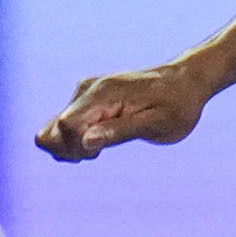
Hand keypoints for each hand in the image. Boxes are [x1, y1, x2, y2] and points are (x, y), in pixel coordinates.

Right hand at [34, 60, 208, 162]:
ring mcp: (84, 95)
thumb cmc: (177, 105)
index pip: (65, 126)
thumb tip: (86, 144)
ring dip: (72, 148)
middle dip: (68, 152)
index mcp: (103, 95)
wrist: (184, 82)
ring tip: (103, 145)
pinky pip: (64, 127)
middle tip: (99, 153)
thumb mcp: (157, 124)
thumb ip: (120, 132)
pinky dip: (75, 142)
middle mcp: (86, 91)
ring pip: (53, 131)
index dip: (76, 148)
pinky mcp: (85, 101)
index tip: (99, 154)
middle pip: (50, 131)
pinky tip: (99, 141)